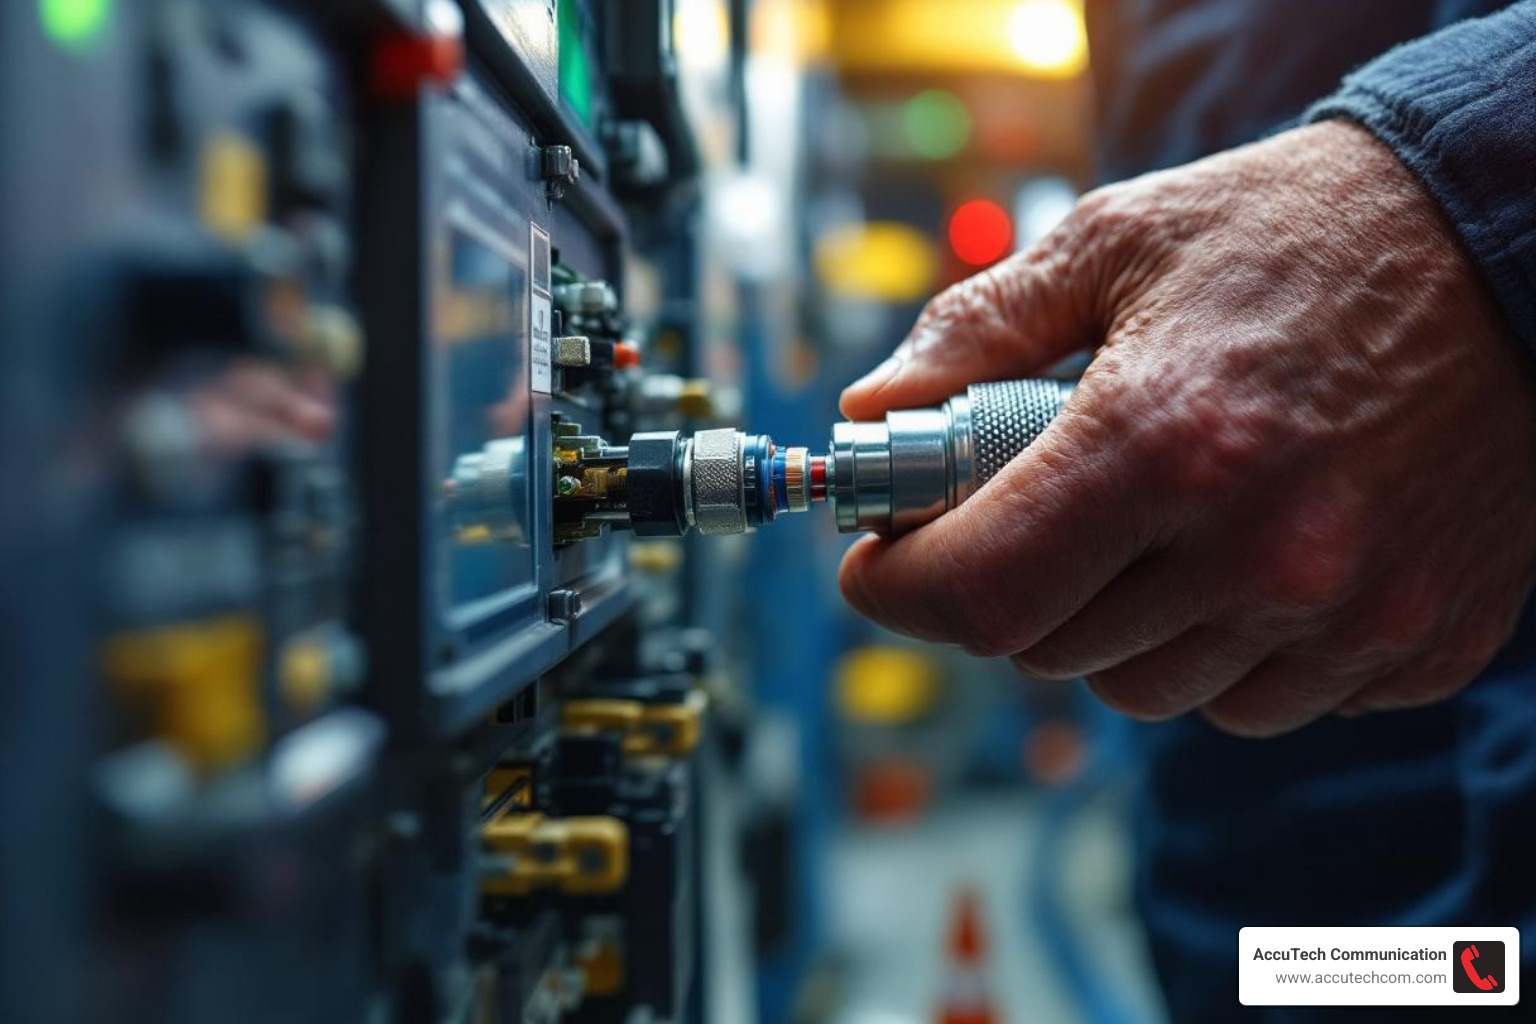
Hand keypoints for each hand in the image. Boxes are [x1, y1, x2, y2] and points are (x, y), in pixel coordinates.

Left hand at [837, 121, 1535, 736]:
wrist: (1501, 245)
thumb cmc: (1297, 233)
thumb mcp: (1116, 240)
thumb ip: (975, 332)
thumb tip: (874, 411)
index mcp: (1166, 442)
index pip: (981, 593)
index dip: (899, 590)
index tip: (878, 566)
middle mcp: (1263, 551)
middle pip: (1051, 651)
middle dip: (1004, 588)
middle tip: (1016, 515)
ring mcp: (1350, 613)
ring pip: (1151, 690)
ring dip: (1112, 627)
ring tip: (1145, 526)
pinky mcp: (1416, 643)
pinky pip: (1263, 699)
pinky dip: (1224, 648)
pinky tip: (1243, 557)